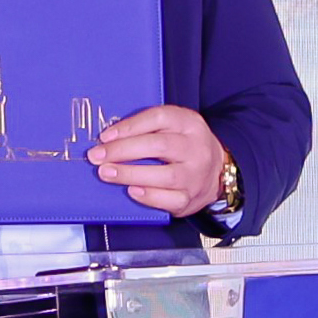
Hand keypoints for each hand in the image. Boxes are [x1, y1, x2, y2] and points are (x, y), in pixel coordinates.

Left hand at [88, 105, 229, 216]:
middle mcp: (195, 148)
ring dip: (130, 174)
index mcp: (188, 123)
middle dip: (123, 150)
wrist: (220, 170)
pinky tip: (131, 191)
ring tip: (106, 173)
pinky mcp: (191, 197)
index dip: (129, 126)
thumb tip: (108, 138)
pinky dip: (149, 196)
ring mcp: (195, 174)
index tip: (105, 136)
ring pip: (165, 175)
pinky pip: (170, 199)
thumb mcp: (173, 126)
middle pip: (159, 146)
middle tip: (97, 156)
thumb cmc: (185, 145)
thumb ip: (146, 127)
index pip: (159, 118)